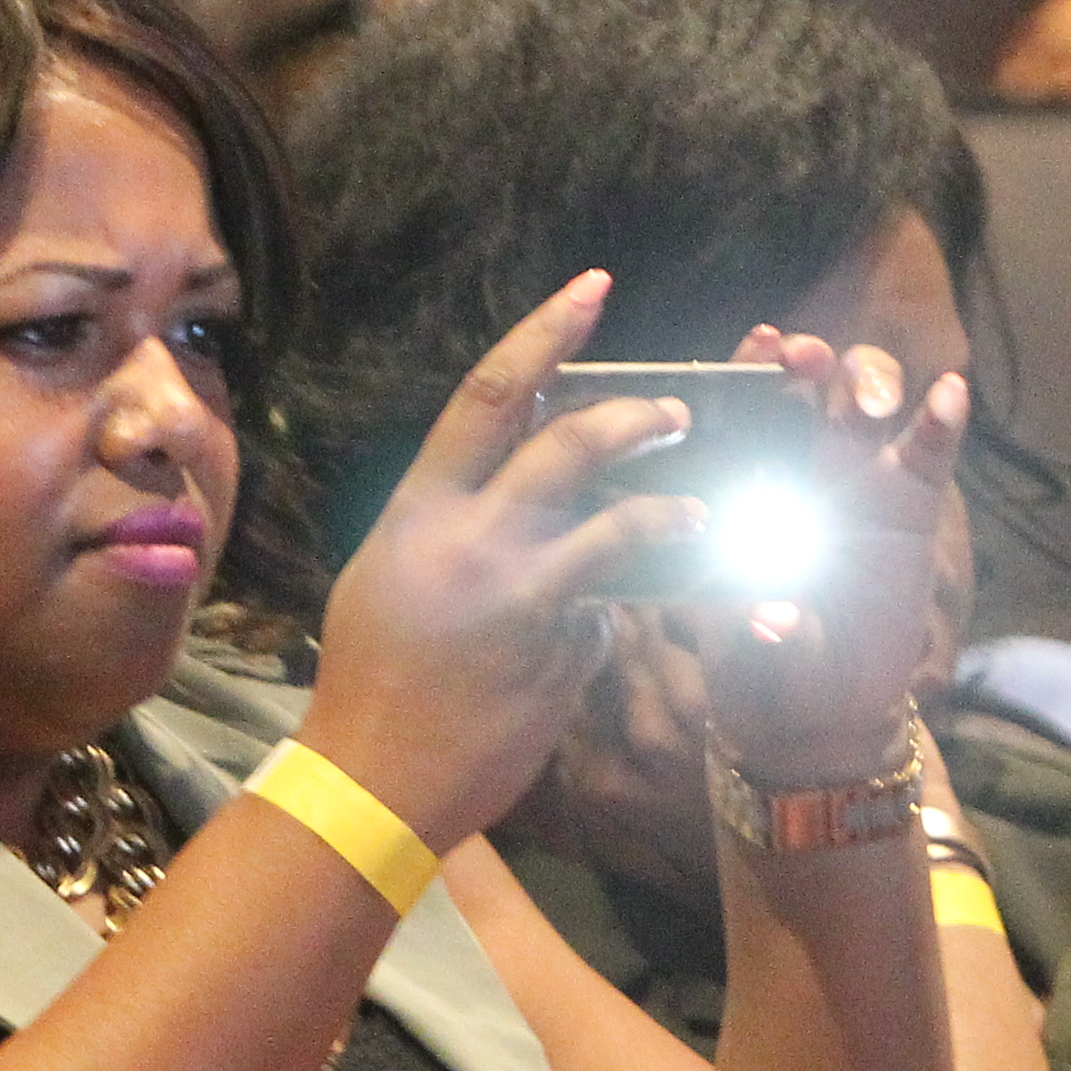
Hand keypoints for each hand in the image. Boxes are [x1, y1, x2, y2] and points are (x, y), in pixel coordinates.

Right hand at [302, 272, 707, 854]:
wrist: (371, 781)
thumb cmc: (372, 683)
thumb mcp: (389, 581)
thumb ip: (451, 531)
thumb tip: (518, 508)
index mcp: (420, 508)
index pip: (490, 393)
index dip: (547, 333)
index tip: (593, 289)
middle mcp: (471, 536)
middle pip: (569, 441)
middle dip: (635, 415)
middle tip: (677, 411)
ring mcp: (519, 591)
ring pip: (618, 522)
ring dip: (670, 508)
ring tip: (699, 509)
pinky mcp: (558, 645)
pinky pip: (610, 609)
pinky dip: (618, 613)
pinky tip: (603, 640)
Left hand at [689, 326, 972, 788]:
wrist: (822, 713)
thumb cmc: (765, 671)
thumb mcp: (750, 655)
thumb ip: (759, 631)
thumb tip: (772, 618)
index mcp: (744, 485)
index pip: (743, 407)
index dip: (749, 366)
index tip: (760, 344)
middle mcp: (799, 466)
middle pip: (809, 386)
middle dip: (809, 362)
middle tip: (805, 362)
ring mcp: (860, 479)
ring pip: (865, 402)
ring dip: (866, 383)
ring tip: (870, 404)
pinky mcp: (912, 505)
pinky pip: (928, 453)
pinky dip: (940, 421)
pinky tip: (949, 395)